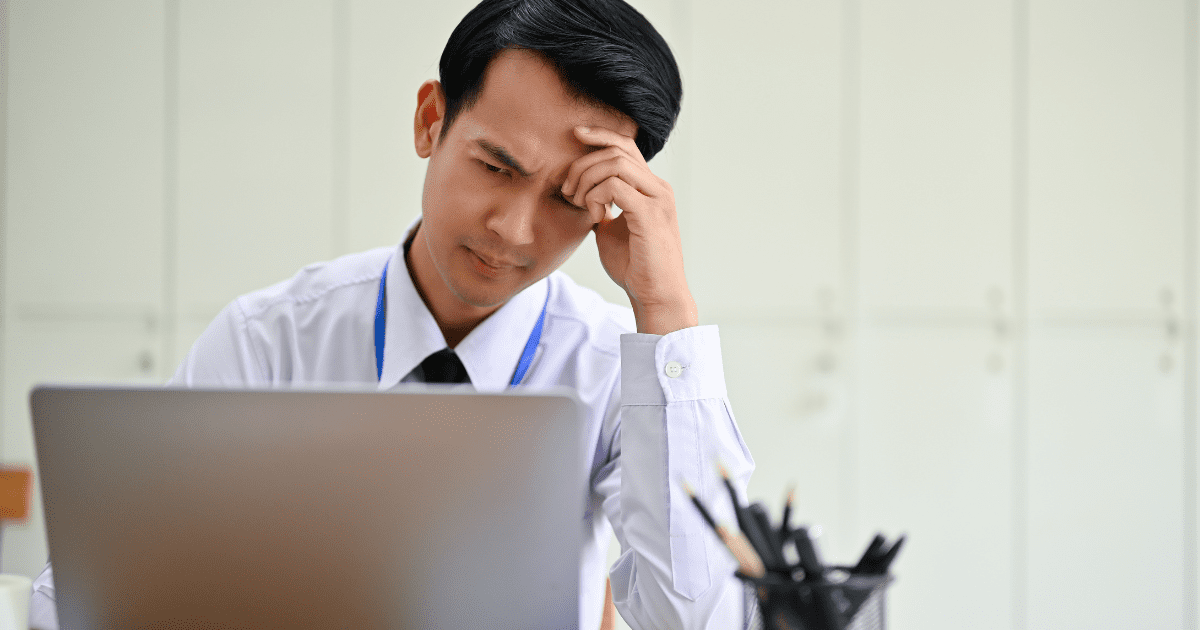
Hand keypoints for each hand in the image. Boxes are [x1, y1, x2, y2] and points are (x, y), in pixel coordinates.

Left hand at [561, 126, 697, 334]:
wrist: (655, 295)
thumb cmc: (635, 267)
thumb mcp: (612, 231)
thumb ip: (603, 209)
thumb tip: (584, 197)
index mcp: (652, 189)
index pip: (626, 147)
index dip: (600, 134)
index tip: (575, 134)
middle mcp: (659, 188)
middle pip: (618, 150)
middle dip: (583, 163)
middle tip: (568, 189)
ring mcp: (657, 200)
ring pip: (615, 164)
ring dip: (587, 180)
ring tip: (579, 204)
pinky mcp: (649, 215)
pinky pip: (614, 187)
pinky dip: (595, 197)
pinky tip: (594, 216)